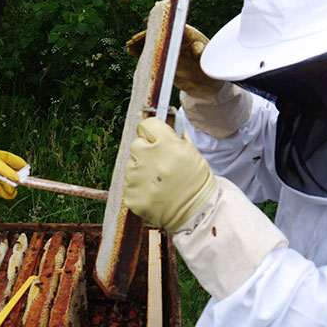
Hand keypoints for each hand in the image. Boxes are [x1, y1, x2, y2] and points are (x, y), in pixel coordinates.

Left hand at [124, 117, 216, 231]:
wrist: (197, 213)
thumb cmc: (195, 180)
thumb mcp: (191, 151)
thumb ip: (175, 133)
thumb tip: (168, 113)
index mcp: (166, 144)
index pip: (147, 124)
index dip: (152, 130)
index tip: (155, 137)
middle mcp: (148, 159)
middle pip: (137, 144)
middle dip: (146, 152)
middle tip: (161, 164)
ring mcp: (137, 178)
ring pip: (131, 165)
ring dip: (141, 170)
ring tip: (160, 182)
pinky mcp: (131, 196)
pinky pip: (130, 184)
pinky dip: (139, 187)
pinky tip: (155, 193)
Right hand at [126, 24, 222, 95]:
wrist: (207, 84)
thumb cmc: (211, 69)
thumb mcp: (209, 61)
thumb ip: (203, 54)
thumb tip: (197, 50)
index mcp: (189, 34)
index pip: (173, 26)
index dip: (161, 25)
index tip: (151, 25)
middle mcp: (178, 39)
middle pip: (160, 34)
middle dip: (147, 36)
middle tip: (135, 40)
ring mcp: (170, 49)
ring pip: (154, 43)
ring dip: (141, 43)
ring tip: (130, 46)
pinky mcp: (165, 59)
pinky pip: (152, 53)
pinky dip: (142, 52)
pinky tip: (132, 51)